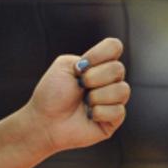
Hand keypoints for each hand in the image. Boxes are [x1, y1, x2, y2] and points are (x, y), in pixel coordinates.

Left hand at [25, 37, 128, 152]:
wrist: (45, 121)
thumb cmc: (52, 94)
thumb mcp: (63, 66)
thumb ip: (86, 57)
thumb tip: (106, 67)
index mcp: (97, 64)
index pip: (114, 47)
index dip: (99, 54)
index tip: (80, 67)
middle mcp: (109, 80)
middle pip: (118, 69)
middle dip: (93, 78)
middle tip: (79, 86)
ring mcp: (113, 99)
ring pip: (122, 90)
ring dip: (96, 96)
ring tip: (84, 102)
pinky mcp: (114, 119)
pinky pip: (118, 111)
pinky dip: (98, 113)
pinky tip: (88, 115)